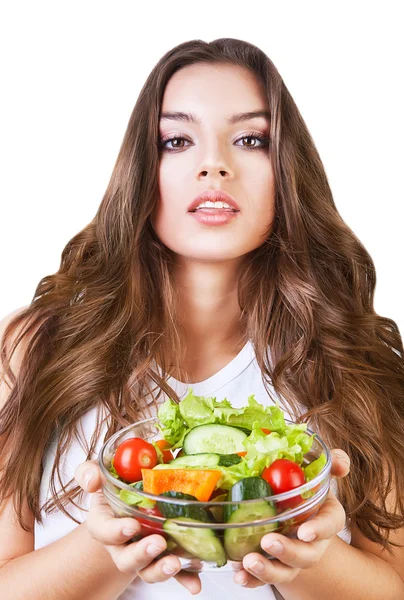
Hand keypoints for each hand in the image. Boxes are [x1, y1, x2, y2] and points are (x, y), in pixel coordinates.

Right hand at [74, 460, 201, 594]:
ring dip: (161, 570)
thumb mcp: (100, 474)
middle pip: (126, 558)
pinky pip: (175, 574)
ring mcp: (144, 553)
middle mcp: (122, 544)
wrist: (132, 499)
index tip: (132, 526)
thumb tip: (92, 480)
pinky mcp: (164, 558)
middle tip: (158, 543)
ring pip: (148, 570)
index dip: (116, 531)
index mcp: (105, 523)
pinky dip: (185, 578)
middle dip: (141, 554)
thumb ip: (89, 472)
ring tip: (175, 563)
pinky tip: (195, 583)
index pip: (104, 531)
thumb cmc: (115, 485)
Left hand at [233, 448, 349, 587]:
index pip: (329, 525)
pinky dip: (250, 579)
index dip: (318, 530)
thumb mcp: (315, 472)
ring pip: (285, 571)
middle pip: (306, 555)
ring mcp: (291, 557)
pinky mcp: (271, 565)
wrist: (291, 510)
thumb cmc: (303, 488)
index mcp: (325, 518)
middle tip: (268, 541)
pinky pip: (261, 578)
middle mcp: (311, 543)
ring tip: (249, 561)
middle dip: (288, 552)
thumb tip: (341, 463)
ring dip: (268, 570)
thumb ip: (331, 464)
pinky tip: (239, 575)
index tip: (304, 531)